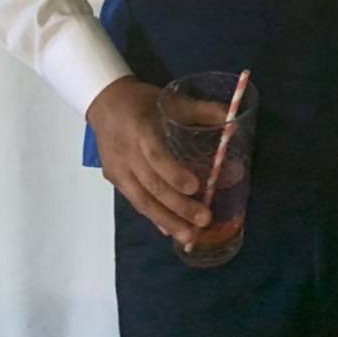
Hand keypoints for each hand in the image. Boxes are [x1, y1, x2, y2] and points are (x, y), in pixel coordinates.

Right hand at [86, 76, 212, 242]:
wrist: (104, 102)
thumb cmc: (142, 101)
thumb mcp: (171, 99)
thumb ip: (202, 110)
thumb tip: (233, 120)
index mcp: (141, 129)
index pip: (156, 156)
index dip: (174, 174)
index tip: (196, 187)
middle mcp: (127, 153)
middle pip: (151, 185)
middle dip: (178, 206)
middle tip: (203, 220)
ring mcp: (118, 170)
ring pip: (141, 200)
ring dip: (166, 220)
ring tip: (189, 236)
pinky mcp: (115, 180)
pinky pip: (135, 202)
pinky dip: (153, 217)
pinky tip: (169, 230)